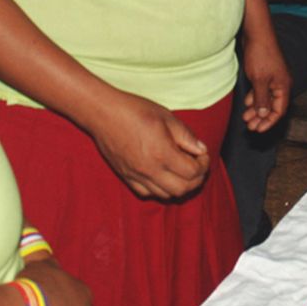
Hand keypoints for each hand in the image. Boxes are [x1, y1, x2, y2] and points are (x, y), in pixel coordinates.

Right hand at [84, 90, 208, 199]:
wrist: (103, 113)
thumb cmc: (134, 110)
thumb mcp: (166, 117)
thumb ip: (186, 136)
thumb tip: (201, 149)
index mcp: (162, 153)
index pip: (193, 172)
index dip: (203, 165)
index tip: (203, 155)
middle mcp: (149, 169)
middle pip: (182, 189)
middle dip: (196, 179)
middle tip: (197, 165)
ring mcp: (136, 176)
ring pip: (166, 195)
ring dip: (179, 186)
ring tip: (181, 170)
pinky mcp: (126, 177)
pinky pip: (147, 193)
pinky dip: (160, 189)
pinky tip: (162, 175)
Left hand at [241, 32, 289, 131]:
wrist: (257, 34)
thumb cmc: (261, 54)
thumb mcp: (259, 81)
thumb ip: (262, 99)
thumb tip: (263, 115)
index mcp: (283, 87)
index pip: (279, 111)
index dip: (269, 122)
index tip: (258, 130)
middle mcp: (281, 84)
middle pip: (273, 107)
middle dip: (261, 118)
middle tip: (250, 127)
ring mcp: (273, 79)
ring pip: (266, 99)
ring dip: (257, 109)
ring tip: (246, 118)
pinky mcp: (265, 74)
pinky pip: (262, 91)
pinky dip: (255, 98)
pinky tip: (247, 103)